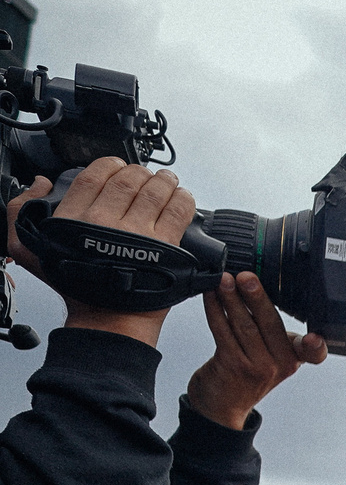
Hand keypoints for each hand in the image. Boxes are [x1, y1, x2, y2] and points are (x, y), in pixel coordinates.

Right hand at [9, 159, 198, 344]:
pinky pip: (177, 211)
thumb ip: (23, 210)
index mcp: (73, 218)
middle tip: (147, 175)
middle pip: (128, 181)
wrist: (107, 319)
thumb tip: (41, 182)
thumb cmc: (76, 287)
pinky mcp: (163, 246)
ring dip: (165, 181)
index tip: (118, 167)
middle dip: (140, 173)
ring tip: (168, 181)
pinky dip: (183, 199)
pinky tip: (183, 196)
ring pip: (155, 192)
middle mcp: (103, 221)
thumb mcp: (30, 249)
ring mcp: (134, 233)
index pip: (93, 176)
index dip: (110, 165)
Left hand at [187, 272, 325, 428]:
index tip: (313, 338)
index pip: (313, 351)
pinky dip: (215, 310)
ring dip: (231, 298)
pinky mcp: (232, 366)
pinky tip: (211, 296)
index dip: (316, 345)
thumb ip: (271, 331)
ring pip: (243, 325)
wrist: (222, 407)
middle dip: (256, 297)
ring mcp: (257, 368)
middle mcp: (280, 366)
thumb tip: (256, 288)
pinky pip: (222, 331)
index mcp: (294, 359)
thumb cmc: (244, 374)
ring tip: (223, 279)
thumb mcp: (270, 357)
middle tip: (246, 276)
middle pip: (270, 324)